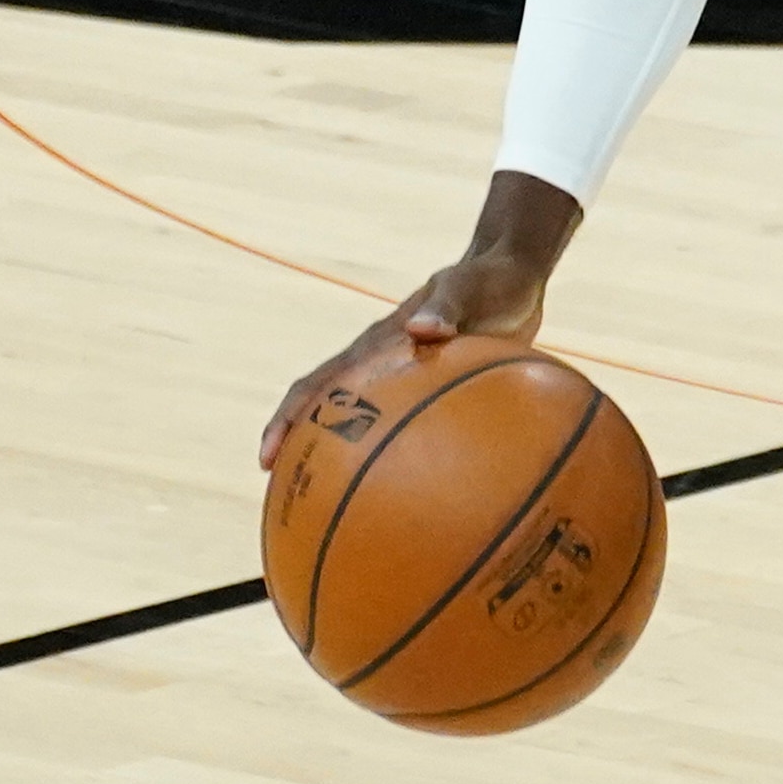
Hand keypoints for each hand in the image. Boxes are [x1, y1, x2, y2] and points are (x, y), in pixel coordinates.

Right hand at [254, 175, 579, 467]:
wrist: (514, 276)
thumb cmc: (488, 281)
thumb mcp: (467, 288)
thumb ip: (447, 306)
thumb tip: (420, 330)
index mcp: (378, 343)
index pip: (319, 384)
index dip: (289, 419)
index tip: (268, 456)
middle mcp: (381, 363)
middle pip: (326, 410)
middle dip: (300, 448)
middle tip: (285, 493)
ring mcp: (404, 377)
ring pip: (363, 423)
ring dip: (344, 456)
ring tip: (334, 507)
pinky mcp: (432, 388)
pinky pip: (408, 427)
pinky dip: (401, 455)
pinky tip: (417, 492)